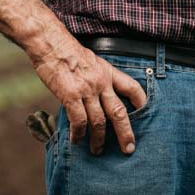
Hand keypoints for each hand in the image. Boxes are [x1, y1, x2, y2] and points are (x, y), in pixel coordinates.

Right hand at [33, 41, 147, 153]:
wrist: (50, 43)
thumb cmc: (67, 51)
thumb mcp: (91, 61)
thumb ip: (98, 78)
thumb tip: (98, 96)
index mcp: (108, 72)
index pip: (132, 87)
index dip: (141, 102)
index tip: (144, 114)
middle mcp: (101, 83)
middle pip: (119, 112)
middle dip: (125, 133)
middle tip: (128, 149)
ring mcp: (87, 90)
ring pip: (99, 121)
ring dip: (99, 139)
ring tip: (97, 150)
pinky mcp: (71, 96)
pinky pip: (79, 120)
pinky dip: (79, 133)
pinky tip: (77, 140)